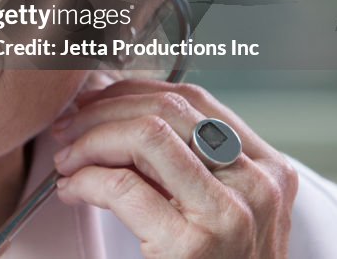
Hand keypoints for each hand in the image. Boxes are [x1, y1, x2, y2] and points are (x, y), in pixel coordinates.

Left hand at [51, 79, 297, 258]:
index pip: (192, 100)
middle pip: (166, 110)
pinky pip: (122, 186)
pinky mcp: (192, 247)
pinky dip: (85, 180)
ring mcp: (229, 216)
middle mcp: (258, 186)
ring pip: (145, 135)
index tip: (93, 103)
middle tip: (69, 127)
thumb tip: (111, 107)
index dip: (131, 92)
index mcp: (268, 169)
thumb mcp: (219, 209)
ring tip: (67, 159)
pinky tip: (73, 190)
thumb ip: (184, 163)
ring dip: (91, 140)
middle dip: (104, 110)